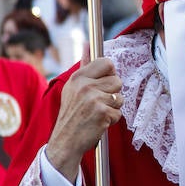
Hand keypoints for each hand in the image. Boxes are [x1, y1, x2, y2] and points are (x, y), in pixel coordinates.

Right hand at [46, 57, 122, 182]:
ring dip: (113, 108)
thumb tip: (88, 44)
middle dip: (113, 94)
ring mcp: (93, 99)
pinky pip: (119, 113)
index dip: (110, 74)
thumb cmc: (72, 114)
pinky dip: (112, 120)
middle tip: (98, 103)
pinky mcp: (102, 113)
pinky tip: (98, 122)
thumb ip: (85, 66)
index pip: (107, 63)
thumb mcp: (73, 88)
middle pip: (117, 81)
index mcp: (78, 77)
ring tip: (97, 113)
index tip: (104, 83)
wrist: (65, 141)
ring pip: (120, 98)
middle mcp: (85, 86)